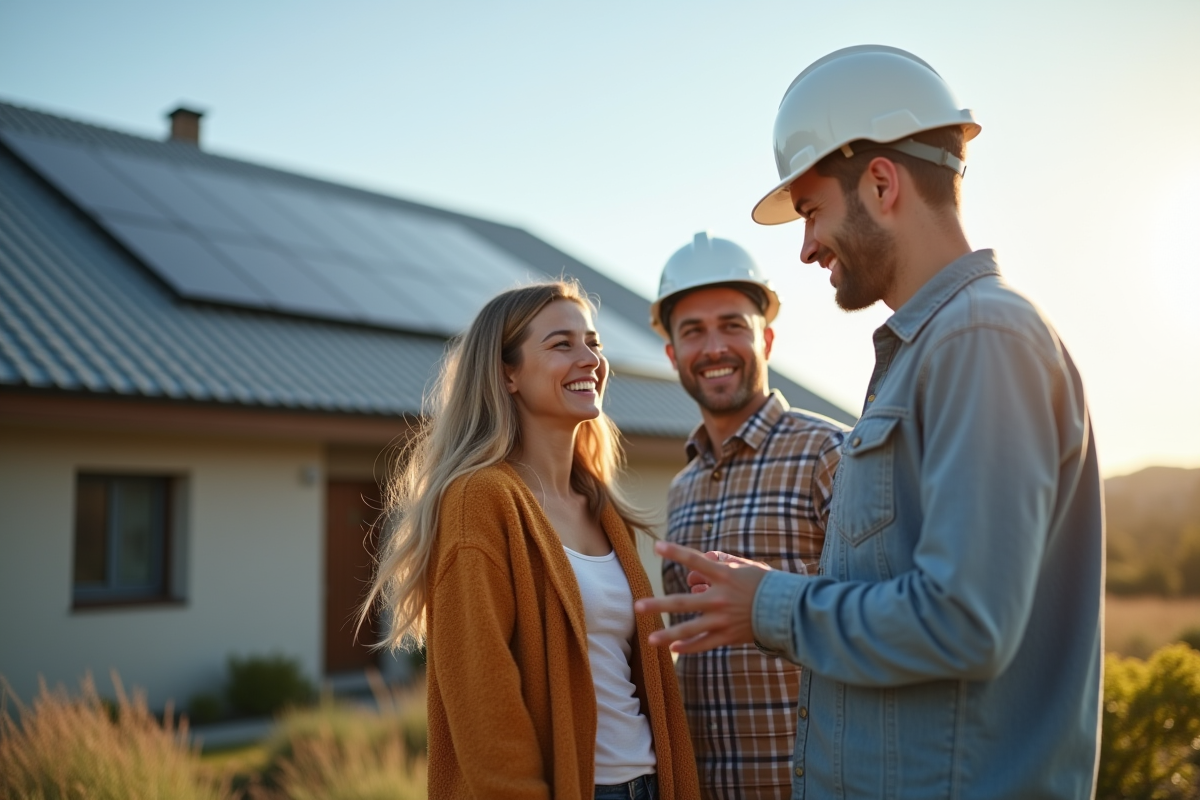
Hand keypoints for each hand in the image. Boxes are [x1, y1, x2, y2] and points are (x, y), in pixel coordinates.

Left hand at [635, 541, 771, 652]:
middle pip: (683, 602)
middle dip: (658, 605)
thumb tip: (707, 556)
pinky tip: (673, 648)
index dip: (676, 552)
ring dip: (668, 634)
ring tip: (649, 639)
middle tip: (637, 606)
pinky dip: (689, 647)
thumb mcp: (748, 567)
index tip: (658, 546)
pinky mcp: (728, 636)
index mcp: (725, 576)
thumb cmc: (767, 584)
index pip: (696, 561)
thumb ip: (725, 562)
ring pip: (690, 629)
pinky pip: (705, 643)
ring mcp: (723, 619)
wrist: (790, 610)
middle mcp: (720, 598)